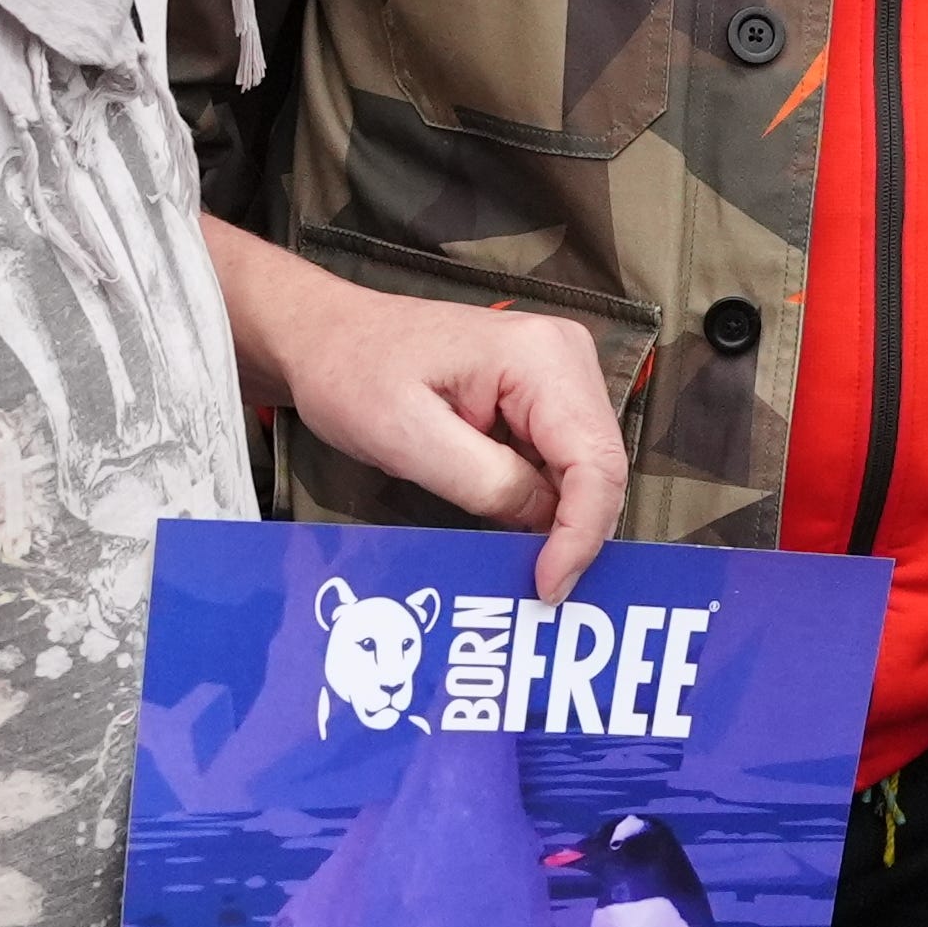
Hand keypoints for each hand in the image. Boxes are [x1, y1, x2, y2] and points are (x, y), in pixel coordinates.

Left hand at [206, 223, 631, 600]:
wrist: (326, 336)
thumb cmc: (354, 374)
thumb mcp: (409, 438)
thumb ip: (487, 484)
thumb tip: (545, 526)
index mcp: (541, 357)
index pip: (595, 461)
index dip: (581, 533)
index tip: (548, 586)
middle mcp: (566, 358)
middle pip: (601, 467)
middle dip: (577, 532)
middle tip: (542, 590)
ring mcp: (558, 374)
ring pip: (588, 471)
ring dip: (563, 522)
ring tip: (532, 569)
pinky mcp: (543, 396)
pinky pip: (563, 463)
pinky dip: (547, 505)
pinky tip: (523, 535)